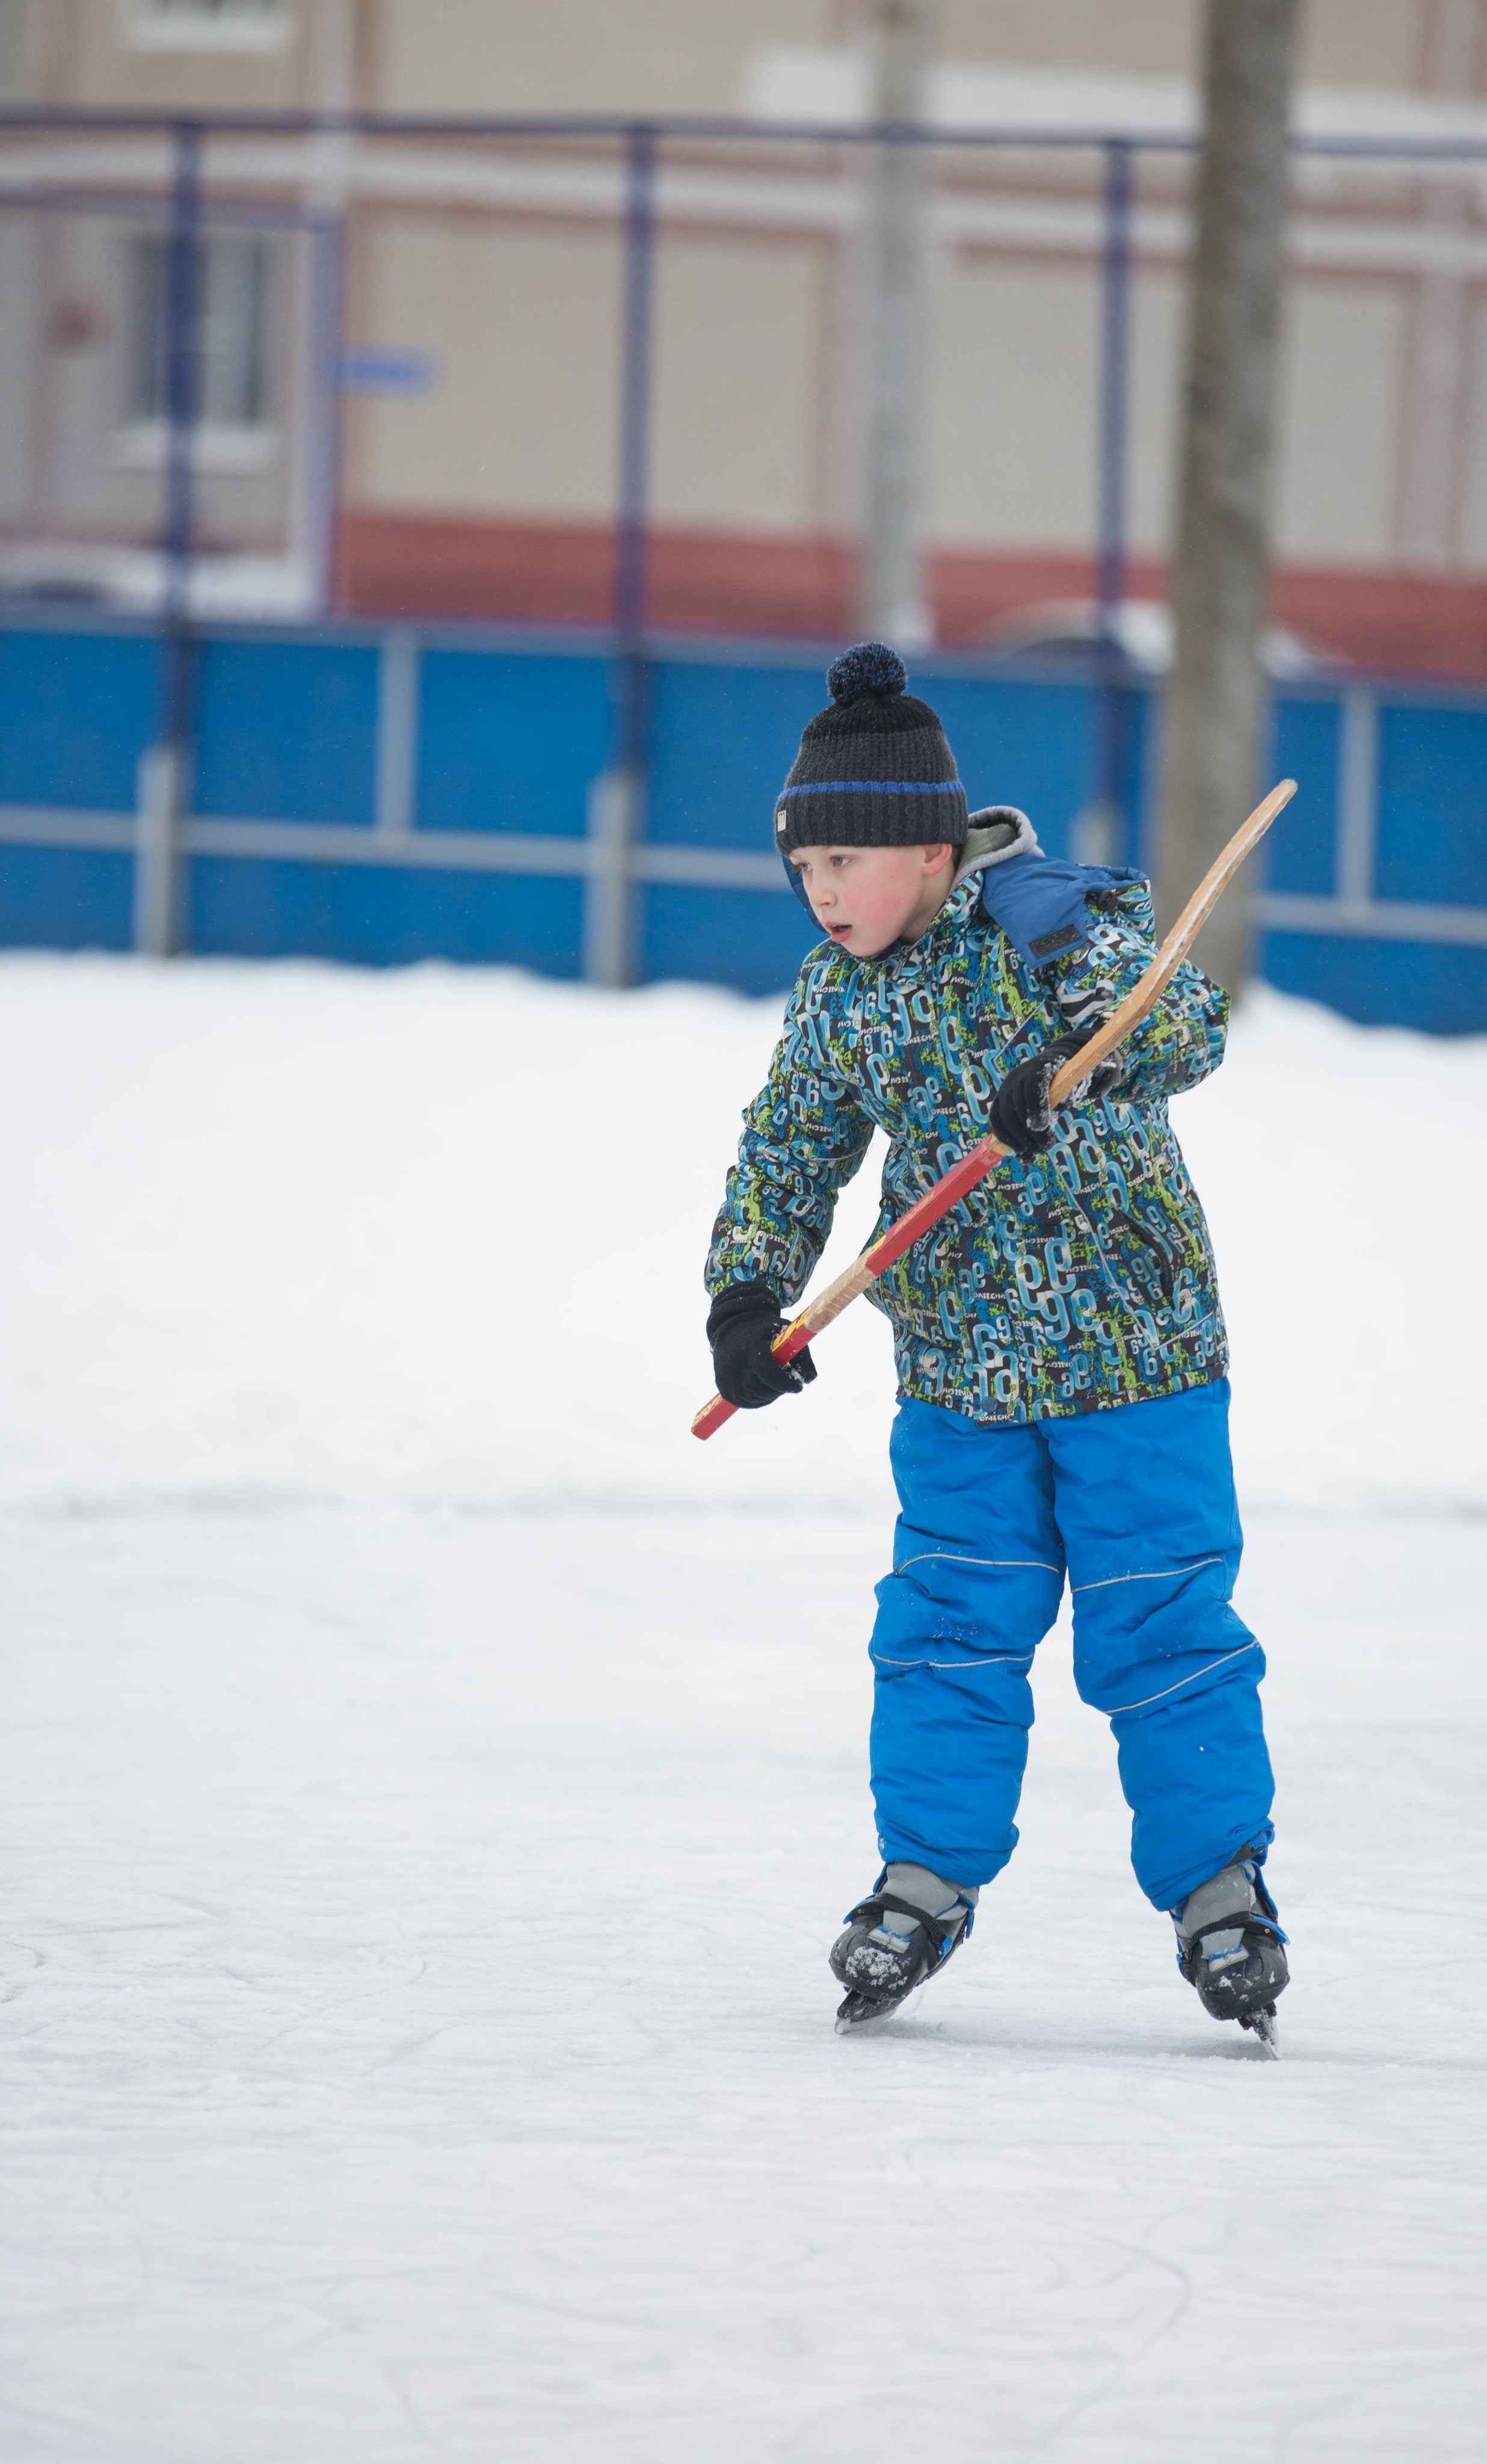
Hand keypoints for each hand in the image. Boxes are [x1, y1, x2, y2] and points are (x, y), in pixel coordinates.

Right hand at [706, 1282, 817, 1408]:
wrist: (730, 1330)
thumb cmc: (763, 1332)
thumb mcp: (785, 1333)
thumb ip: (801, 1354)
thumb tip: (809, 1379)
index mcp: (752, 1349)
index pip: (769, 1372)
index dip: (786, 1383)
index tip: (798, 1386)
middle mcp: (736, 1367)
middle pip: (765, 1390)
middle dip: (780, 1387)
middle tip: (785, 1378)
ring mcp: (728, 1380)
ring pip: (758, 1399)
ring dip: (770, 1392)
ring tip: (770, 1375)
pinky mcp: (724, 1390)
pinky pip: (748, 1402)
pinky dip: (758, 1396)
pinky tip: (758, 1380)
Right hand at [989, 1032, 1120, 1159]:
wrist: (1055, 1065)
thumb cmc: (1077, 1072)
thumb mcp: (1094, 1071)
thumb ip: (1103, 1075)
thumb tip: (1109, 1081)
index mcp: (1043, 1066)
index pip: (1034, 1085)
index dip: (1036, 1106)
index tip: (1042, 1127)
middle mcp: (1019, 1075)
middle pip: (1016, 1105)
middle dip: (1029, 1131)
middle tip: (1046, 1147)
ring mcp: (1007, 1088)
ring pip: (1003, 1116)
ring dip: (1017, 1139)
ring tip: (1035, 1154)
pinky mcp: (1000, 1101)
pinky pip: (996, 1121)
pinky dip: (1005, 1140)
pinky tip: (1022, 1156)